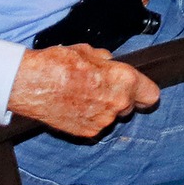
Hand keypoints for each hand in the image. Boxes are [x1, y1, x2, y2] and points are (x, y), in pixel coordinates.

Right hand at [7, 45, 158, 137]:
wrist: (32, 84)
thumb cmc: (58, 64)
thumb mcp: (89, 51)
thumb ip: (106, 62)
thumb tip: (109, 65)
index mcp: (123, 80)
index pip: (151, 95)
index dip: (145, 91)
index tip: (139, 89)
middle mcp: (117, 104)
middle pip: (130, 105)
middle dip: (120, 96)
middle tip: (101, 86)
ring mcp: (102, 121)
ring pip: (112, 115)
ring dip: (103, 107)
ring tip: (83, 94)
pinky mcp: (86, 133)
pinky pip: (96, 124)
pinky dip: (89, 116)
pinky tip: (75, 104)